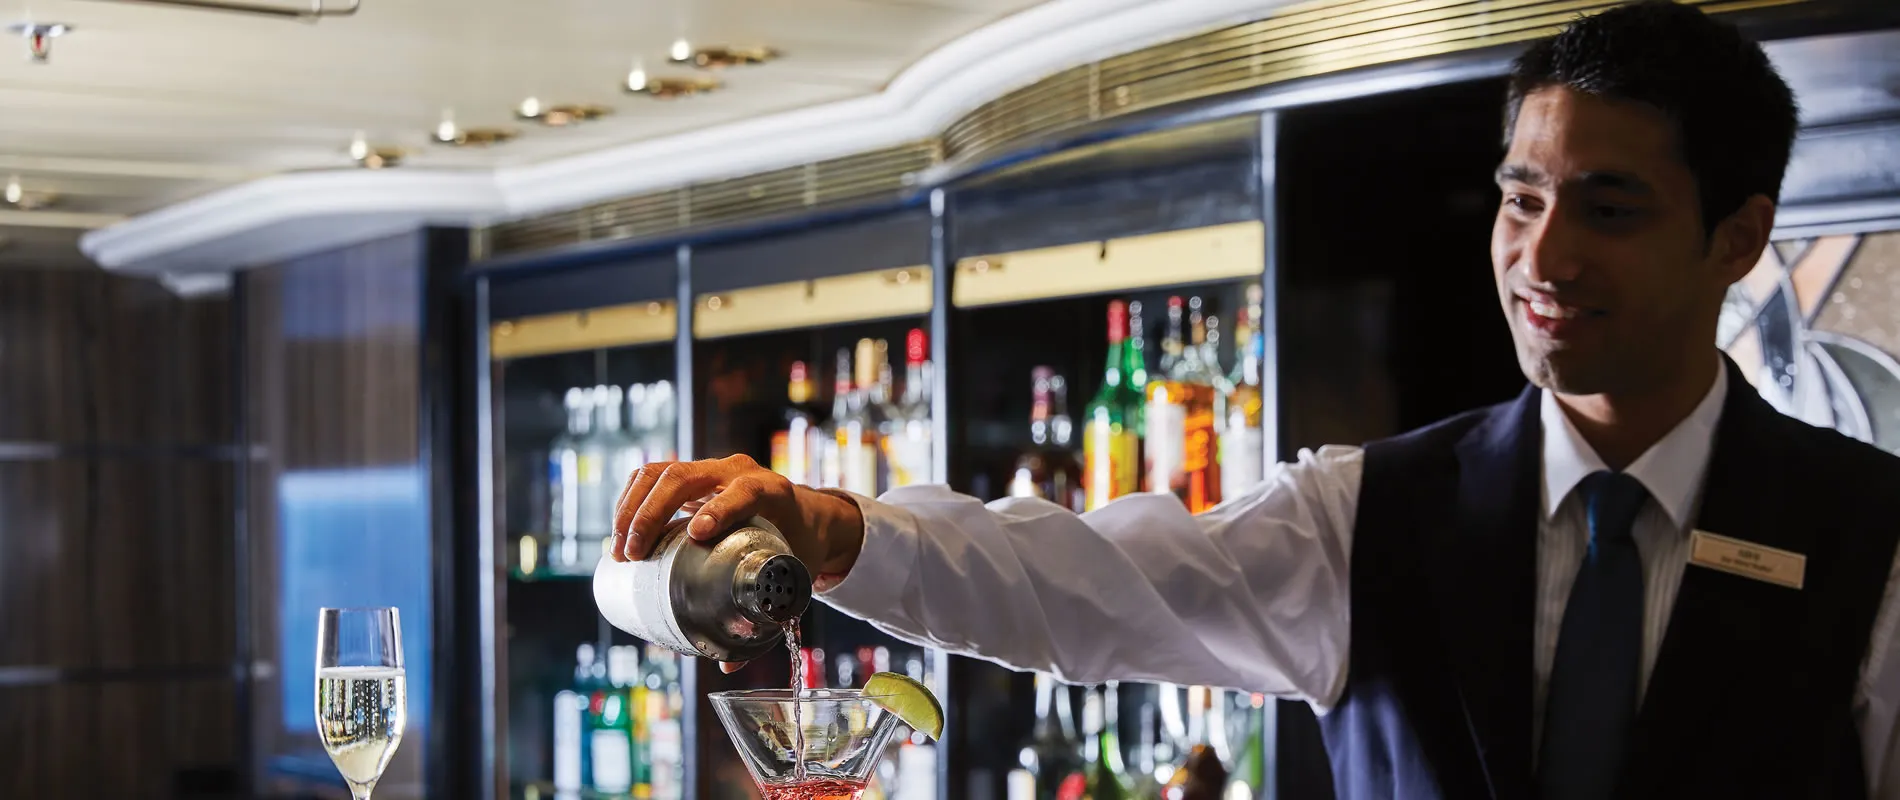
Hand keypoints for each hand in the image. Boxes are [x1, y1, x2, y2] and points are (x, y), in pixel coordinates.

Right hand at [611, 453, 865, 591]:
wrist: (805, 514)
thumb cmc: (799, 544)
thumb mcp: (792, 572)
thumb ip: (764, 615)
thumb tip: (727, 666)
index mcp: (771, 491)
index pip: (744, 492)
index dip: (720, 509)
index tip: (696, 534)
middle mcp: (738, 471)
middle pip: (684, 477)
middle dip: (650, 514)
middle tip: (632, 555)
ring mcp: (711, 469)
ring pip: (661, 473)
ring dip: (631, 509)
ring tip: (619, 552)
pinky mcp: (691, 474)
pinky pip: (651, 475)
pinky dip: (630, 499)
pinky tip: (619, 530)